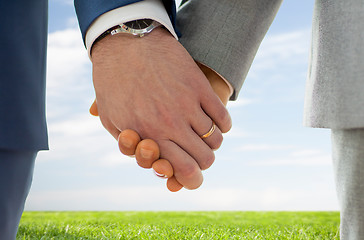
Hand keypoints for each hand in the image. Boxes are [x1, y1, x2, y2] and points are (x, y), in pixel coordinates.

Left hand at [91, 28, 230, 188]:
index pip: (184, 171)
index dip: (192, 180)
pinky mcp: (199, 87)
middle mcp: (172, 124)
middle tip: (196, 153)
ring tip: (202, 134)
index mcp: (150, 136)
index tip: (192, 176)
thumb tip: (153, 163)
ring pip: (216, 140)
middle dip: (202, 161)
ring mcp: (188, 105)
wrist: (126, 44)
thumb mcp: (112, 120)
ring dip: (212, 142)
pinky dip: (223, 125)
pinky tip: (214, 121)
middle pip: (204, 159)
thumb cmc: (115, 84)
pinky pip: (223, 117)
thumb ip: (131, 146)